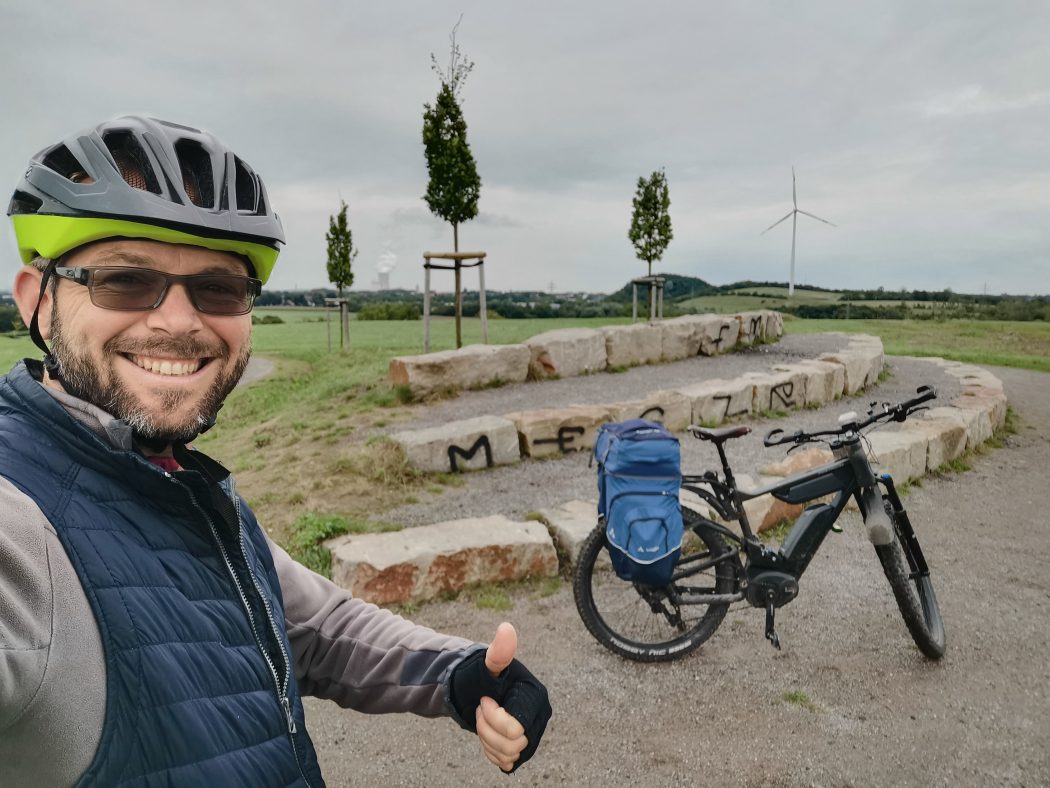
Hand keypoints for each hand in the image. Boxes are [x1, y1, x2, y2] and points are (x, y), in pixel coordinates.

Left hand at [476, 623, 527, 771]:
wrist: (476, 690)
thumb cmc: (482, 676)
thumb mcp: (488, 665)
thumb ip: (499, 651)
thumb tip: (506, 628)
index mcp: (536, 696)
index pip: (514, 728)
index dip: (492, 718)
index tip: (485, 700)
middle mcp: (540, 716)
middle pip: (512, 745)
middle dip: (488, 729)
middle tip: (481, 710)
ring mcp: (533, 733)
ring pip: (508, 755)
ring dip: (488, 740)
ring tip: (484, 721)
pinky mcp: (524, 747)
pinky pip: (507, 762)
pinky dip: (492, 751)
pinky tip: (488, 734)